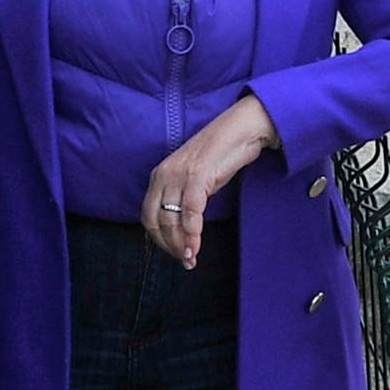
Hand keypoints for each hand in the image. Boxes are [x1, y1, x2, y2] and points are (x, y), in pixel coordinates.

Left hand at [140, 93, 279, 268]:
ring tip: (191, 259)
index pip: (148, 215)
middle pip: (156, 221)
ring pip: (171, 219)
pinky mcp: (197, 175)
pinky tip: (197, 246)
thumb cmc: (221, 154)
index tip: (173, 252)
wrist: (241, 129)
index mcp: (159, 175)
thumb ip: (183, 196)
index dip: (159, 239)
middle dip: (169, 246)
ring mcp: (179, 174)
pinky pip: (191, 212)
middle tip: (184, 260)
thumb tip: (182, 228)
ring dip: (181, 244)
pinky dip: (192, 233)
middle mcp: (164, 174)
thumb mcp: (194, 176)